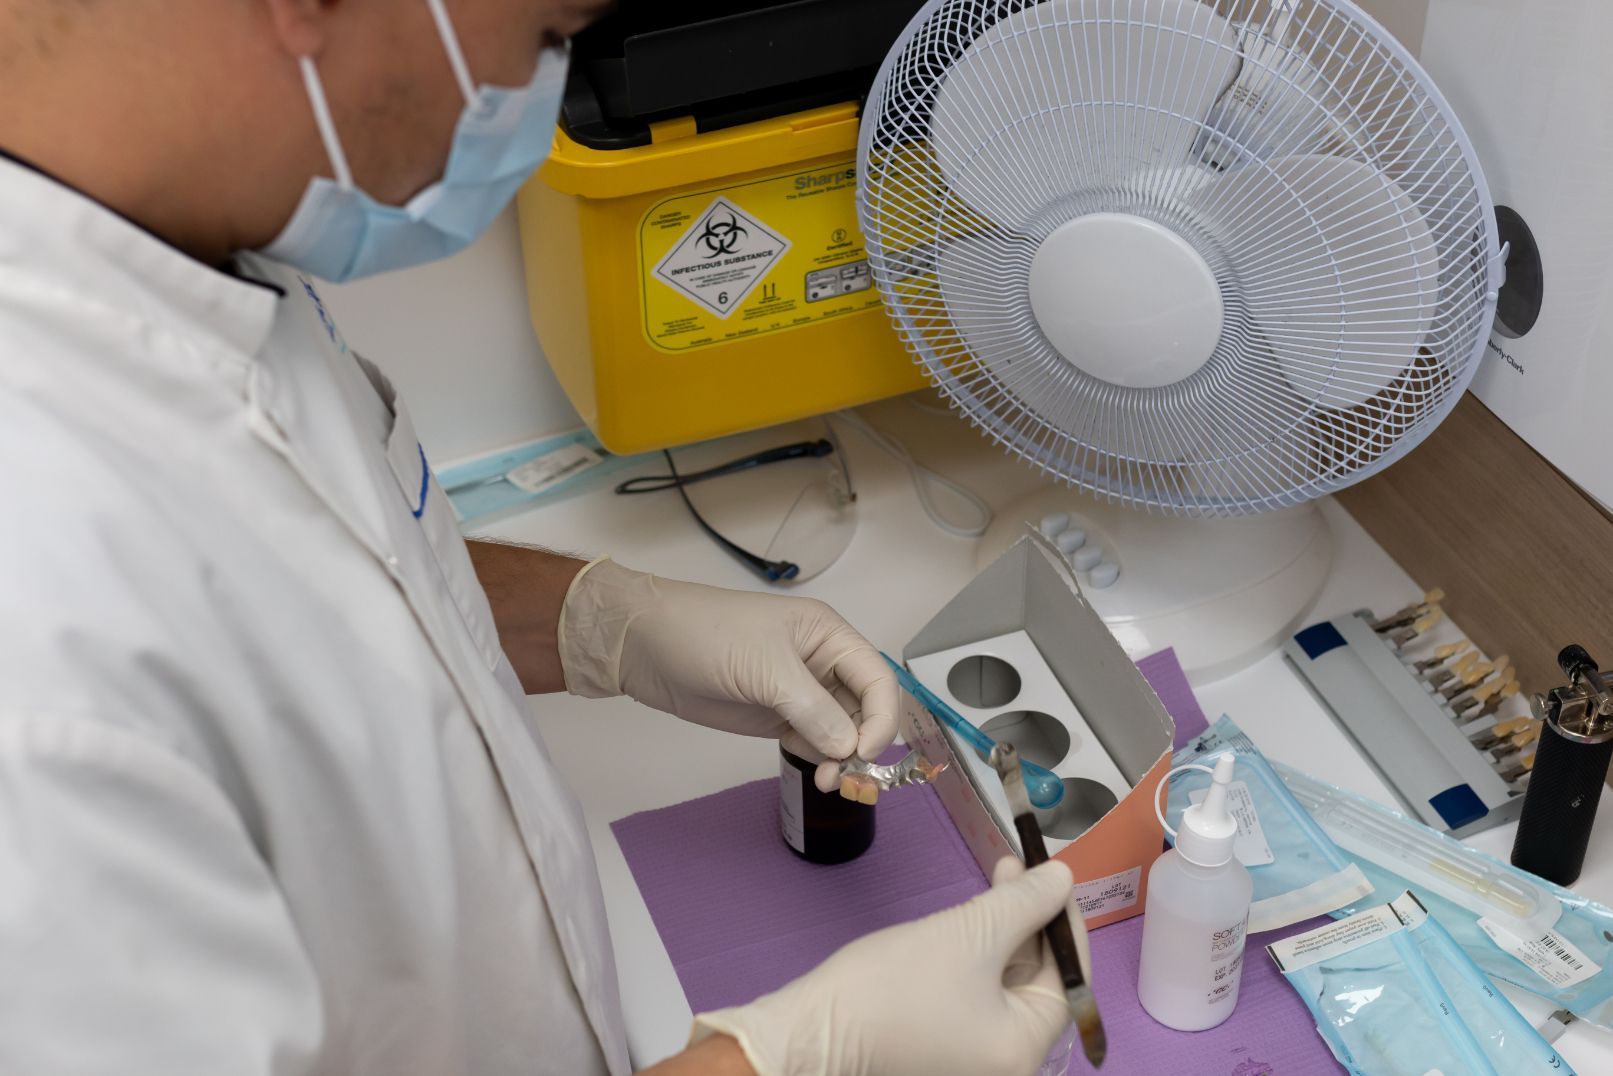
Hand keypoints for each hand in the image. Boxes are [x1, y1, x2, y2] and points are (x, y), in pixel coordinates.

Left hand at [558, 560, 898, 790]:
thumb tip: (848, 748)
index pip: (877, 679)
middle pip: (866, 709)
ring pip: (843, 732)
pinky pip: (815, 742)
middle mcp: (822, 664)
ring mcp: (799, 694)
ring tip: (827, 782)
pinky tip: (818, 776)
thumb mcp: (765, 666)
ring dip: (844, 759)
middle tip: (845, 778)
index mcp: (829, 636)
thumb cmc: (707, 635)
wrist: (646, 646)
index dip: (883, 717)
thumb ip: (813, 709)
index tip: (867, 751)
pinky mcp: (776, 718)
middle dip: (864, 744)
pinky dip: (823, 761)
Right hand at [690, 857, 1079, 1075]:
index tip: (1053, 874)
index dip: (1064, 920)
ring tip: (995, 878)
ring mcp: (973, 1057)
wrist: (814, 1030)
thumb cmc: (894, 987)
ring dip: (1004, 929)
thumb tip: (1064, 878)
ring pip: (1005, 983)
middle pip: (1038, 981)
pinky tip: (969, 918)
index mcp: (1025, 1049)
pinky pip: (978, 994)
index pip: (1069, 978)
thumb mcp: (969, 934)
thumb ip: (1024, 903)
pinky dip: (980, 954)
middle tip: (1016, 865)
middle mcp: (1008, 1062)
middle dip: (1028, 918)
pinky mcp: (943, 1046)